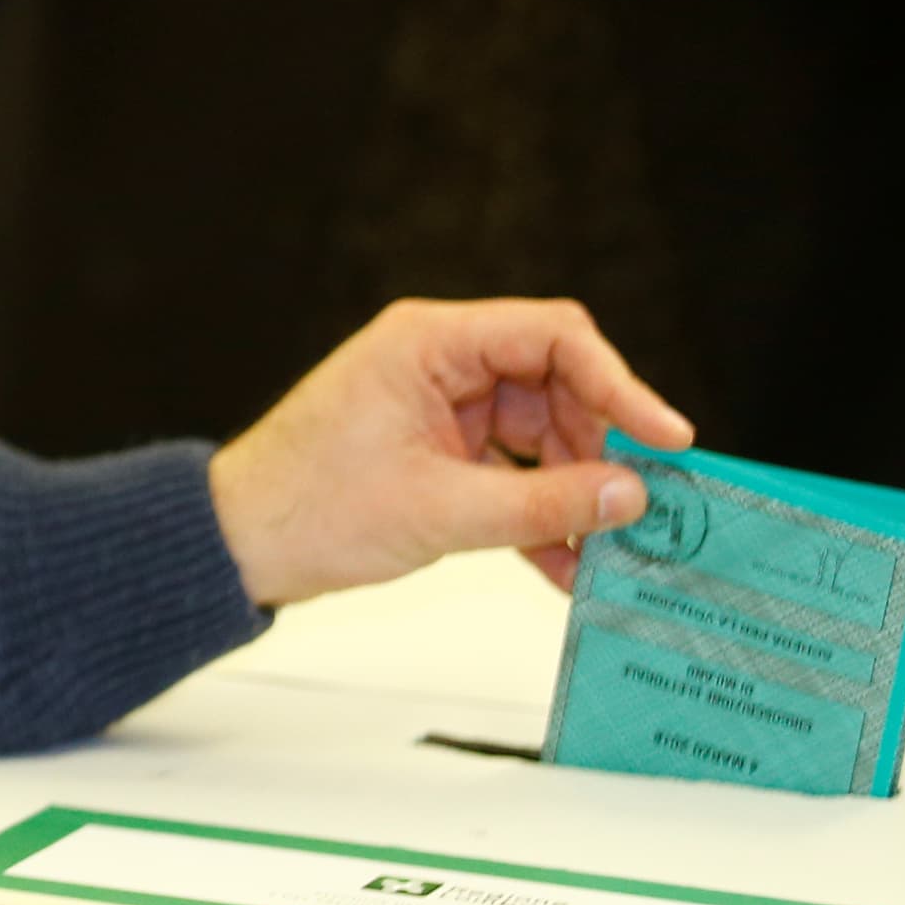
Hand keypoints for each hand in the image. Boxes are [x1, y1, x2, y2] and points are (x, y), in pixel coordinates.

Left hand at [204, 297, 694, 608]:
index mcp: (430, 343)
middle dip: (601, 451)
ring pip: (538, 437)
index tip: (667, 438)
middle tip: (644, 509)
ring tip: (611, 552)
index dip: (620, 383)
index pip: (553, 337)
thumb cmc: (309, 507)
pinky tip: (569, 568)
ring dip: (574, 494)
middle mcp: (438, 362)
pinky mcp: (436, 452)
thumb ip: (543, 505)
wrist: (236, 543)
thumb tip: (632, 496)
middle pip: (555, 388)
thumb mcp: (440, 511)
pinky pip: (509, 473)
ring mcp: (438, 407)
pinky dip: (537, 515)